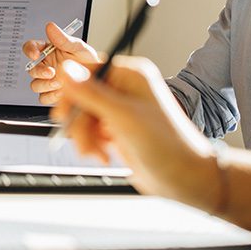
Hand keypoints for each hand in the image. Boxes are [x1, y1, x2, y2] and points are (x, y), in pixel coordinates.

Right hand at [24, 21, 98, 103]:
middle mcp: (46, 65)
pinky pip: (44, 97)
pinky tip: (62, 92)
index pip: (31, 47)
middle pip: (31, 69)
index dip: (30, 50)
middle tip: (51, 72)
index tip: (36, 54)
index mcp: (48, 51)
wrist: (99, 78)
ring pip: (35, 85)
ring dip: (45, 85)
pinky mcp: (52, 94)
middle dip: (39, 71)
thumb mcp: (78, 47)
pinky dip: (51, 96)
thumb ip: (63, 39)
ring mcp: (48, 81)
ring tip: (60, 83)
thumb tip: (51, 27)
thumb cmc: (88, 60)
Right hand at [48, 55, 219, 210]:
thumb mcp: (124, 117)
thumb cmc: (168, 146)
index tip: (65, 111)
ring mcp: (121, 110)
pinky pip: (90, 131)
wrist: (186, 178)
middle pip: (81, 96)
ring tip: (97, 152)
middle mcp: (124, 89)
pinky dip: (92, 144)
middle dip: (79, 122)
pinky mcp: (118, 129)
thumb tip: (67, 71)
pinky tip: (104, 154)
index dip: (72, 91)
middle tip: (81, 138)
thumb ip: (92, 94)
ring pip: (83, 116)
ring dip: (84, 137)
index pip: (87, 71)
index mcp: (130, 75)